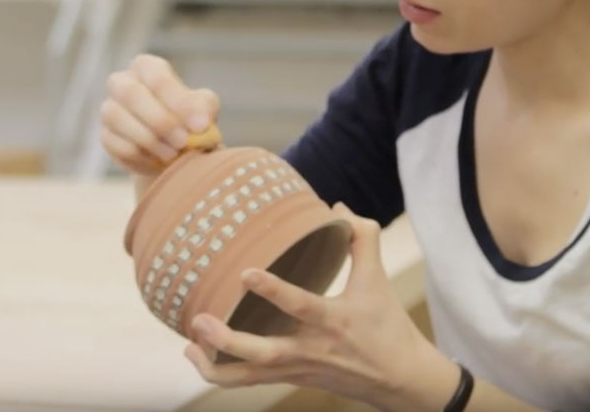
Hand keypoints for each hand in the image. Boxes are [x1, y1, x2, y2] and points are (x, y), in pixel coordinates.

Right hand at [102, 54, 220, 175]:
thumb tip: (200, 122)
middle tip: (183, 141)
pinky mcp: (107, 136)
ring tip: (173, 154)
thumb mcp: (203, 107)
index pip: (158, 78)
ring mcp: (110, 109)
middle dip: (160, 121)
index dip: (178, 102)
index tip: (200, 126)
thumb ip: (203, 108)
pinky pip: (118, 145)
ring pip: (118, 119)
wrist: (174, 147)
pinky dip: (142, 157)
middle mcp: (122, 82)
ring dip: (150, 140)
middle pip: (131, 94)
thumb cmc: (188, 118)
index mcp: (146, 67)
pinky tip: (159, 162)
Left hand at [183, 204, 451, 410]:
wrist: (400, 381)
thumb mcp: (379, 280)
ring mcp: (297, 369)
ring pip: (249, 378)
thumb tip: (337, 207)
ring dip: (214, 365)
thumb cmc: (388, 327)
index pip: (301, 307)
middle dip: (227, 342)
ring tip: (189, 343)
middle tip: (199, 321)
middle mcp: (312, 349)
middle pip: (264, 354)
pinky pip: (248, 382)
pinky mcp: (289, 379)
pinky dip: (220, 372)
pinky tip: (198, 354)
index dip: (273, 290)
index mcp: (334, 321)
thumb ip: (362, 239)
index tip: (245, 273)